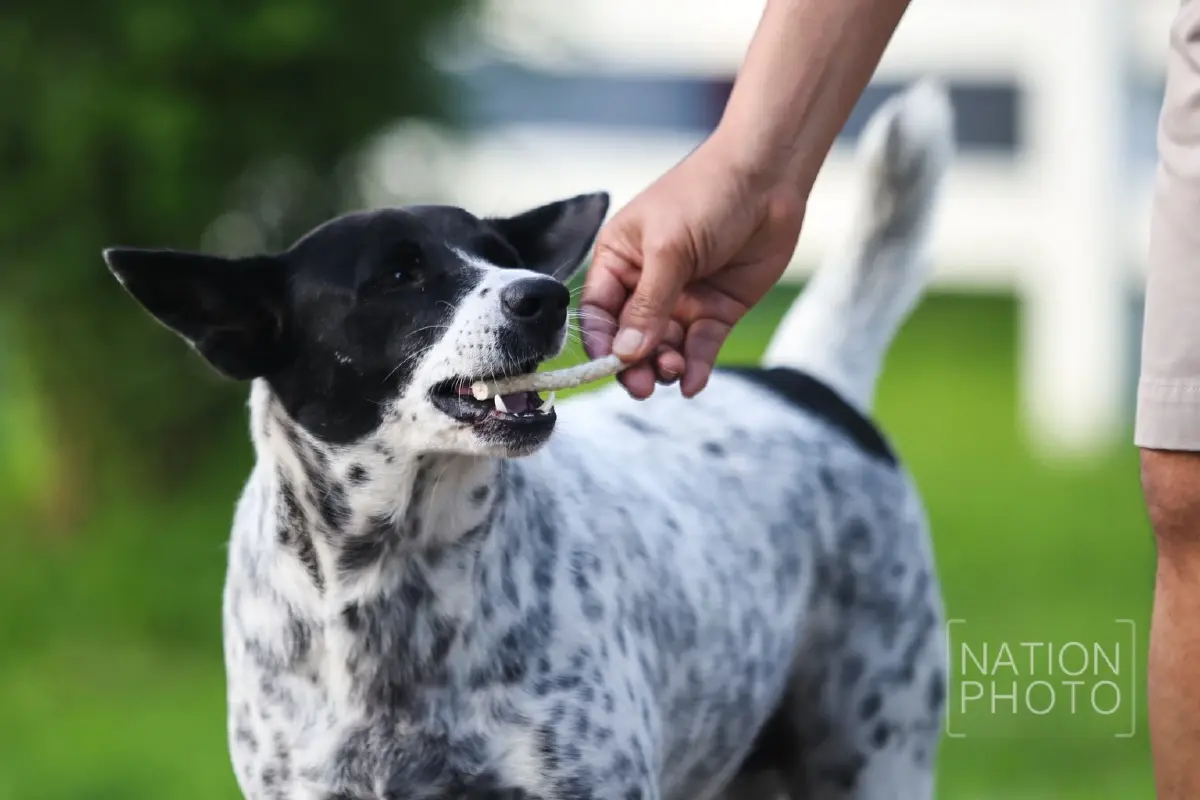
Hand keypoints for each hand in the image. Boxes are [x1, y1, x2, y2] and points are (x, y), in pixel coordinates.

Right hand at [579, 131, 806, 398]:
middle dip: (634, 364)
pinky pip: (700, 347)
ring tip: (674, 372)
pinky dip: (696, 367)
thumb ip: (648, 304)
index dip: (601, 343)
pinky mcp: (717, 310)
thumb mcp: (668, 249)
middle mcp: (646, 283)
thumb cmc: (707, 194)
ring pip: (664, 347)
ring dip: (665, 366)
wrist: (770, 176)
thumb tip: (625, 354)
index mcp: (619, 259)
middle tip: (642, 387)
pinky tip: (693, 382)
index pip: (598, 312)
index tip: (611, 367)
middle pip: (630, 338)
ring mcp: (683, 299)